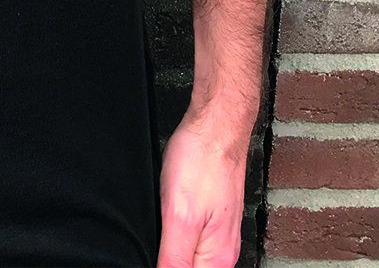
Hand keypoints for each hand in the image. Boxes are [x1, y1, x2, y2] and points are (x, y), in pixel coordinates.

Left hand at [156, 105, 250, 267]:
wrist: (215, 126)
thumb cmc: (201, 161)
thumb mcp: (179, 216)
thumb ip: (173, 259)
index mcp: (216, 260)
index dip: (164, 267)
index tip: (158, 248)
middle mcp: (220, 251)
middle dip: (167, 259)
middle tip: (158, 231)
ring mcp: (216, 233)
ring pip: (189, 258)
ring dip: (170, 250)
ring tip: (160, 225)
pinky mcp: (209, 216)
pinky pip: (191, 239)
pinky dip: (175, 235)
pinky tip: (166, 222)